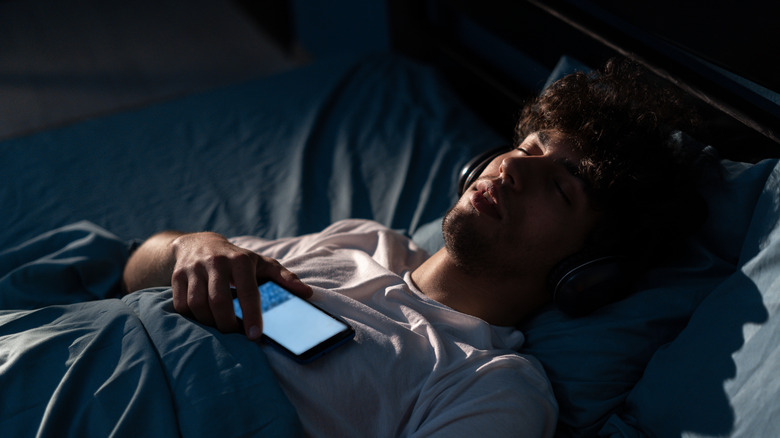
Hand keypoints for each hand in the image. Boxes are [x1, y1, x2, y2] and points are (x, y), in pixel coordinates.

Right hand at [169, 232, 311, 339]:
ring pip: (197, 305)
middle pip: (218, 302)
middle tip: (235, 334)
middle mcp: (215, 262)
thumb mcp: (262, 263)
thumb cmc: (237, 259)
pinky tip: (204, 318)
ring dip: (209, 323)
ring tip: (220, 327)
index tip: (254, 336)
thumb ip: (284, 278)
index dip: (251, 315)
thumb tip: (307, 293)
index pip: (247, 291)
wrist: (199, 243)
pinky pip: (181, 305)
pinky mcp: (177, 277)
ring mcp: (193, 269)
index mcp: (239, 260)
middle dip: (227, 324)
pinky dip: (193, 317)